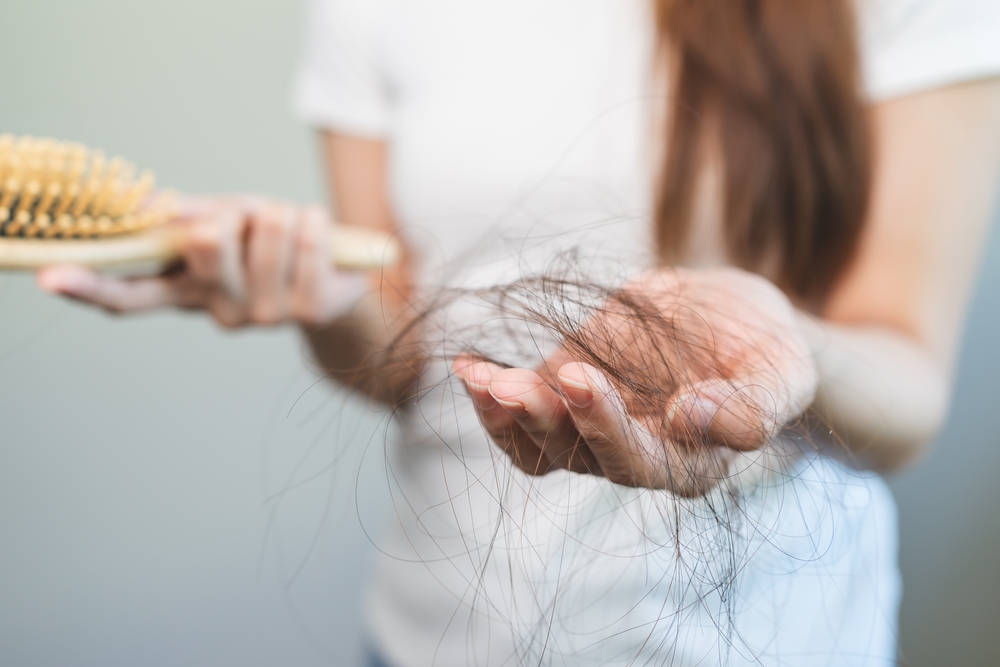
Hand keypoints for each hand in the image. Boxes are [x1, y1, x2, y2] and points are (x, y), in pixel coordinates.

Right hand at [36, 195, 368, 326]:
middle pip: (207, 239)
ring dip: (281, 212)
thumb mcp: (226, 222)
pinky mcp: (306, 311)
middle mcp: (218, 312)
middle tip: (254, 223)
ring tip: (290, 232)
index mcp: (187, 290)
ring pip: (268, 226)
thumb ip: (188, 216)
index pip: (129, 296)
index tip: (49, 276)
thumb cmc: (272, 246)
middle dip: (235, 211)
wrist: (339, 283)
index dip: (89, 286)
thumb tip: (143, 205)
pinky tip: (317, 237)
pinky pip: (308, 234)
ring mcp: (263, 316)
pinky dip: (314, 219)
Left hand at [453, 267, 817, 495]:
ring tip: (483, 378)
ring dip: (506, 415)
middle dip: (545, 421)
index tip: (582, 376)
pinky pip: (515, 412)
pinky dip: (488, 393)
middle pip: (577, 458)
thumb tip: (690, 419)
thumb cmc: (764, 348)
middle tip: (518, 384)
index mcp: (688, 462)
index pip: (639, 463)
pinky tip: (467, 366)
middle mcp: (632, 454)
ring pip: (536, 446)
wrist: (729, 317)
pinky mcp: (561, 393)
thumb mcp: (784, 372)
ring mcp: (589, 427)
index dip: (605, 427)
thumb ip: (753, 407)